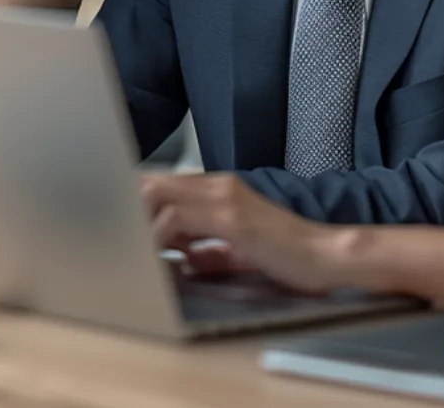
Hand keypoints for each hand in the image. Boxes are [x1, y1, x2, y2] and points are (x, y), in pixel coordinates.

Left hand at [140, 172, 350, 294]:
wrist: (326, 257)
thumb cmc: (288, 255)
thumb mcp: (238, 252)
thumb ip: (209, 253)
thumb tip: (184, 260)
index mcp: (220, 191)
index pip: (162, 184)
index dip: (134, 203)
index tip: (119, 225)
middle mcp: (219, 187)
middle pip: (151, 182)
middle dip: (127, 209)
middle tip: (117, 236)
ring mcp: (224, 199)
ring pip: (157, 193)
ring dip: (136, 220)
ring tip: (128, 245)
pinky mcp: (231, 218)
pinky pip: (177, 217)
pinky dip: (157, 235)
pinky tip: (156, 254)